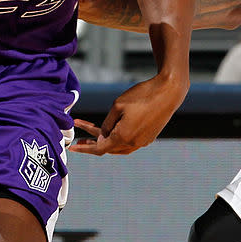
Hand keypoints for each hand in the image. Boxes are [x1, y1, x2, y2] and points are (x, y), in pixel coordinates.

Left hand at [69, 73, 187, 155]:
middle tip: (79, 141)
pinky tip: (113, 131)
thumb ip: (106, 124)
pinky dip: (118, 139)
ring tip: (94, 135)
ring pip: (119, 147)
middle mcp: (133, 144)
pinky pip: (129, 143)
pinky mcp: (149, 137)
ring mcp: (142, 142)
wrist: (169, 92)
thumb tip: (101, 136)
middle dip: (92, 144)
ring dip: (105, 142)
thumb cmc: (142, 96)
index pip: (99, 149)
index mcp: (123, 138)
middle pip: (108, 149)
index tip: (72, 147)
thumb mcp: (118, 106)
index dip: (84, 149)